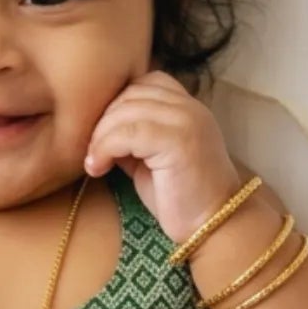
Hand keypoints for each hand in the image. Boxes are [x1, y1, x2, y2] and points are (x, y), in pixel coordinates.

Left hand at [81, 69, 244, 246]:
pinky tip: (99, 168)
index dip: (117, 105)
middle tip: (92, 152)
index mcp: (187, 107)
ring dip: (100, 137)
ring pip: (125, 110)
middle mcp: (190, 107)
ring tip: (95, 163)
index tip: (104, 137)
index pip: (144, 83)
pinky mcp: (178, 140)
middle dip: (103, 121)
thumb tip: (98, 130)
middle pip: (131, 93)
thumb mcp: (150, 159)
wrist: (215, 226)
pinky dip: (104, 148)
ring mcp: (186, 120)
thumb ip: (132, 137)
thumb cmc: (182, 198)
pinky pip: (128, 132)